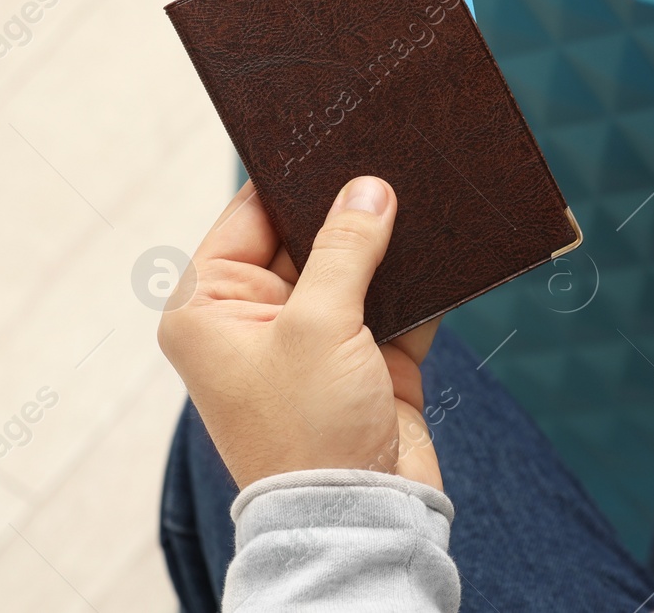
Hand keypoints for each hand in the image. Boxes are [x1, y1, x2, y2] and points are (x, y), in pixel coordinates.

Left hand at [157, 176, 441, 489]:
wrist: (361, 518)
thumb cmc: (307, 432)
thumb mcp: (318, 326)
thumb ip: (344, 248)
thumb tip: (368, 189)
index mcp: (209, 308)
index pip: (247, 217)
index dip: (288, 179)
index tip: (329, 134)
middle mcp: (255, 319)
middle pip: (304, 236)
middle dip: (346, 206)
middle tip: (385, 156)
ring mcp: (312, 339)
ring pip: (353, 265)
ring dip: (386, 243)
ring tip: (422, 190)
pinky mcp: (364, 358)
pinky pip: (392, 300)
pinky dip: (417, 279)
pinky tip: (444, 243)